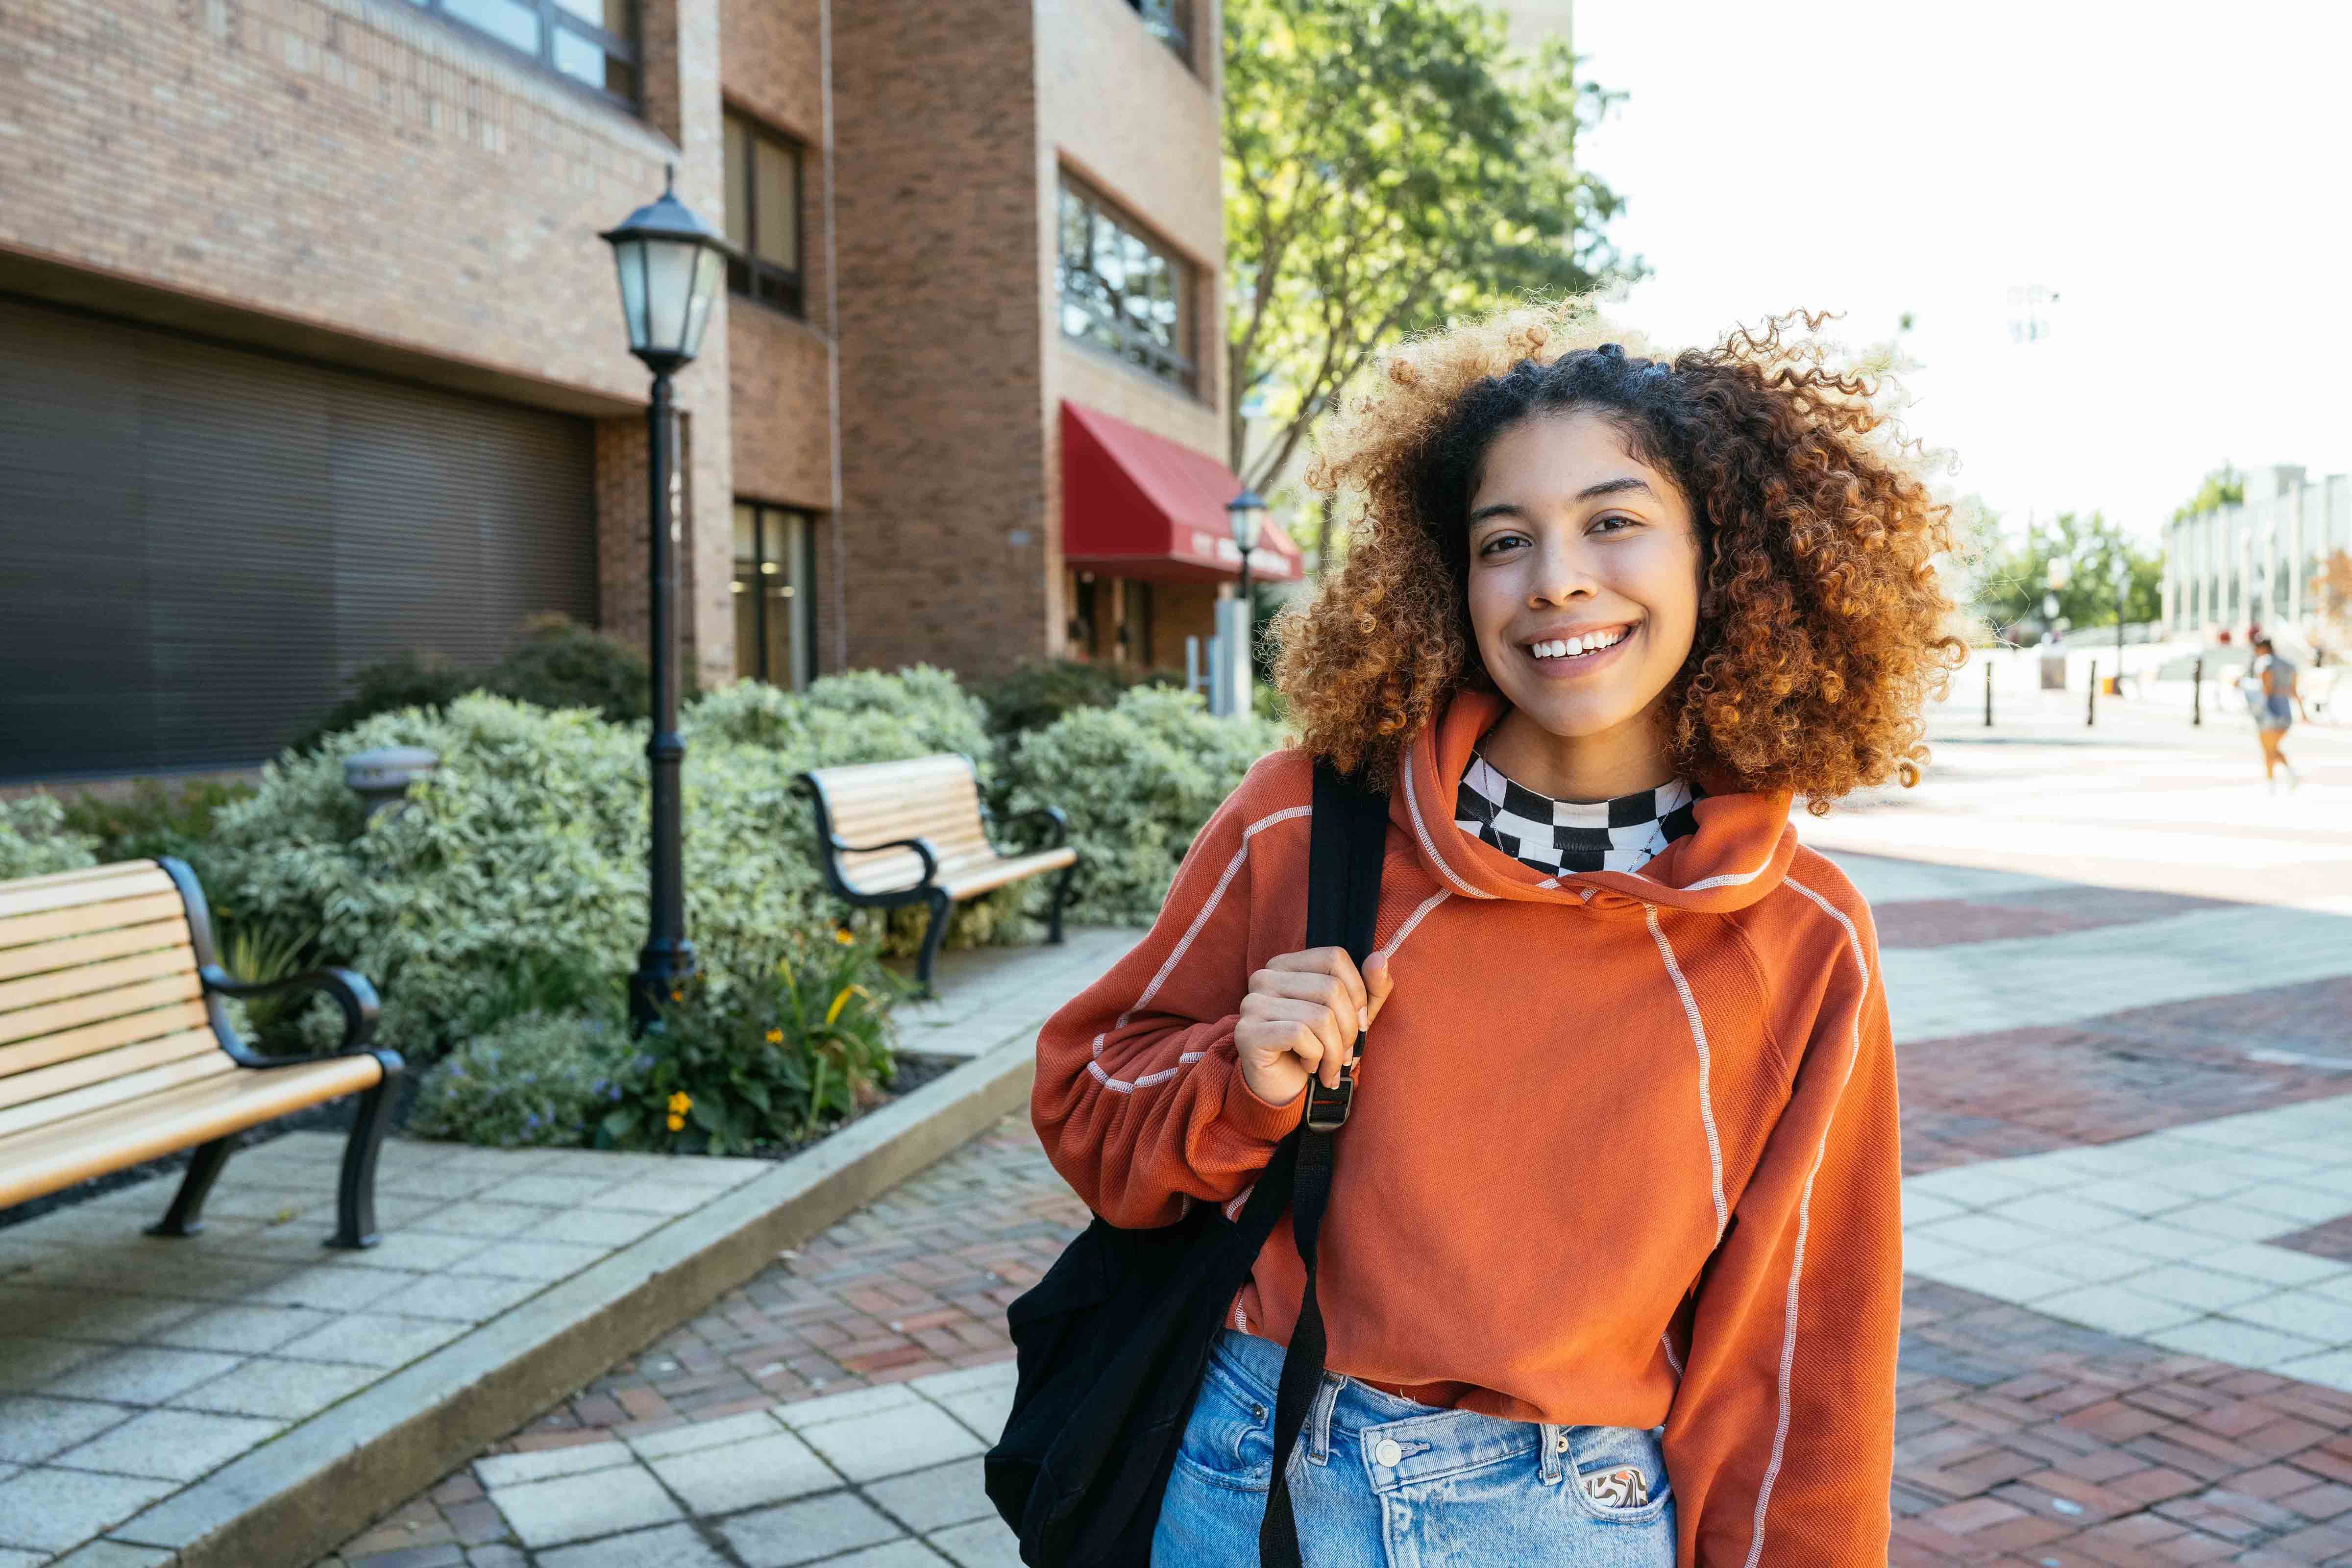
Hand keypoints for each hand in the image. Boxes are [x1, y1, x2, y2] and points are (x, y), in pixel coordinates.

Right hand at [1234, 946, 1392, 1108]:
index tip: (1359, 1024)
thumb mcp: (1353, 1017)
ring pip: (1319, 1016)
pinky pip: (1299, 1035)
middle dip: (1349, 1030)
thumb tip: (1379, 958)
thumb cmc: (1317, 1049)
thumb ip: (1371, 988)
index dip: (1358, 992)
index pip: (1334, 957)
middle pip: (1331, 988)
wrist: (1283, 1090)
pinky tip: (1309, 1067)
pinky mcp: (1248, 1032)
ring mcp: (1252, 1003)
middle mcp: (1264, 977)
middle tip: (1346, 1055)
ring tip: (1330, 1067)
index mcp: (1286, 965)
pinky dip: (1314, 1057)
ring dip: (1335, 1052)